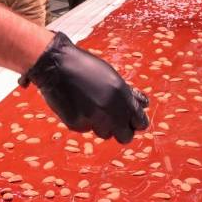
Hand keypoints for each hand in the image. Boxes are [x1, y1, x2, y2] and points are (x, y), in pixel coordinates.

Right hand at [19, 32, 149, 143]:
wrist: (56, 65)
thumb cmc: (85, 66)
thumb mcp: (112, 76)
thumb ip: (127, 94)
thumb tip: (144, 105)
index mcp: (122, 96)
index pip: (140, 122)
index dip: (136, 122)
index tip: (132, 120)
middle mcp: (110, 110)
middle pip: (125, 137)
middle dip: (122, 130)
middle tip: (115, 121)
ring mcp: (93, 119)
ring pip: (105, 133)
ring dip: (102, 125)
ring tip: (91, 106)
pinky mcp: (77, 124)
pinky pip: (87, 128)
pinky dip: (84, 121)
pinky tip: (78, 105)